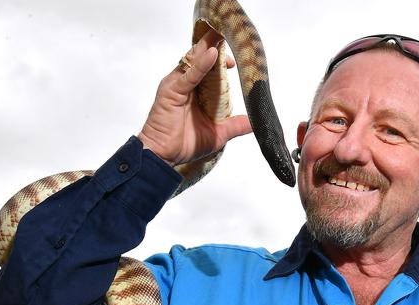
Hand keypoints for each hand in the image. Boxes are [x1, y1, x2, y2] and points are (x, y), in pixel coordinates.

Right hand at [138, 29, 251, 165]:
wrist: (164, 156)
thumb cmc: (184, 144)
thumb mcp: (218, 134)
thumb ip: (235, 125)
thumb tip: (254, 123)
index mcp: (195, 90)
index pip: (207, 66)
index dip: (221, 59)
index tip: (234, 62)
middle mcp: (185, 83)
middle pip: (199, 57)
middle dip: (214, 44)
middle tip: (229, 34)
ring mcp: (177, 84)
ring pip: (193, 60)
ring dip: (208, 47)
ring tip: (221, 35)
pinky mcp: (172, 91)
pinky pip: (188, 75)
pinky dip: (201, 64)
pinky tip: (212, 55)